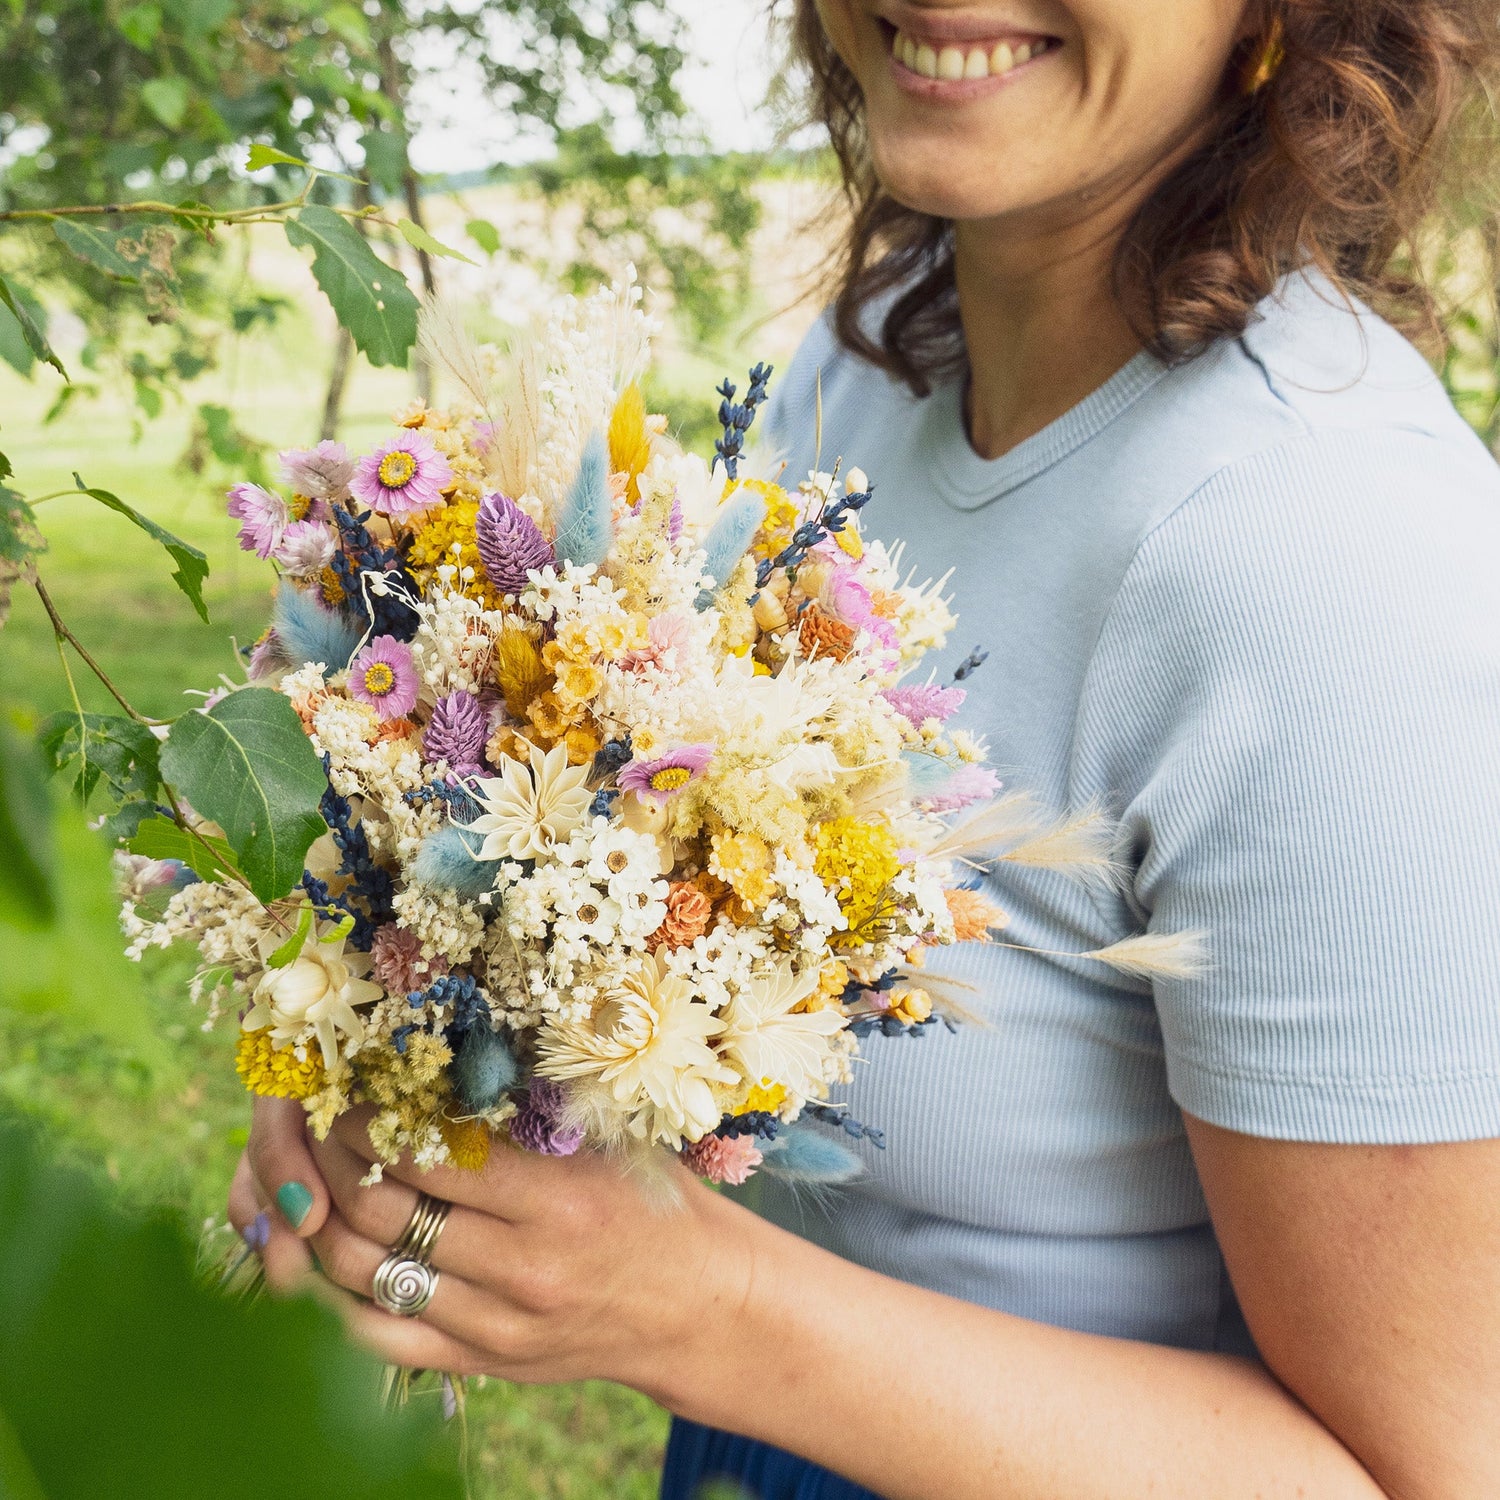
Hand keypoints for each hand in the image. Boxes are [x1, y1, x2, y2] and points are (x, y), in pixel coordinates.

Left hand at [228, 1097, 759, 1398]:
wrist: (698, 1305)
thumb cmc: (654, 1202)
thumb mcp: (608, 1143)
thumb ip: (532, 1114)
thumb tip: (438, 1061)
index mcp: (558, 1199)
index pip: (429, 1158)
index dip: (371, 1123)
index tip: (349, 1095)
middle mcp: (523, 1268)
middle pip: (385, 1215)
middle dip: (335, 1166)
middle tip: (320, 1132)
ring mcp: (498, 1325)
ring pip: (371, 1276)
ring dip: (328, 1226)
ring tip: (322, 1185)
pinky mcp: (486, 1363)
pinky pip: (386, 1335)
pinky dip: (346, 1296)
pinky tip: (340, 1253)